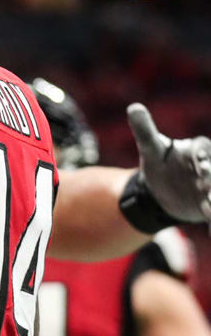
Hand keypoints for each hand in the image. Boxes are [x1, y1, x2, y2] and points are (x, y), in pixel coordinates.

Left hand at [128, 103, 210, 222]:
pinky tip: (209, 228)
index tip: (199, 162)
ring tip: (207, 205)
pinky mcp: (209, 205)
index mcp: (199, 149)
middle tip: (205, 186)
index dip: (202, 155)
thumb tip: (133, 107)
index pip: (203, 150)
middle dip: (209, 177)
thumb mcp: (151, 149)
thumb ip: (145, 130)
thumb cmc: (159, 164)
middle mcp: (209, 166)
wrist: (160, 191)